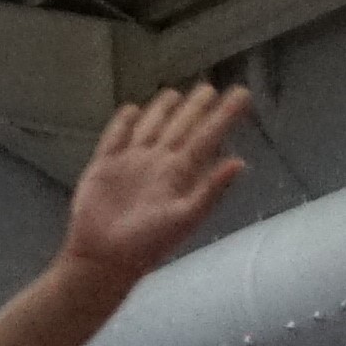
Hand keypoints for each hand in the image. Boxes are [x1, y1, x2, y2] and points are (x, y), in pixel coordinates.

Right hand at [61, 86, 251, 295]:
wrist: (103, 258)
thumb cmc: (146, 245)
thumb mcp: (185, 218)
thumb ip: (211, 190)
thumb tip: (240, 162)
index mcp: (180, 175)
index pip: (207, 137)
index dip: (224, 116)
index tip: (241, 94)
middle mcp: (158, 164)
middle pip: (180, 128)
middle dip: (195, 108)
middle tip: (209, 87)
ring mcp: (131, 162)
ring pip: (151, 126)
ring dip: (162, 110)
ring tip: (175, 94)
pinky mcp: (104, 164)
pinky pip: (116, 136)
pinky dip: (124, 122)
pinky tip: (132, 110)